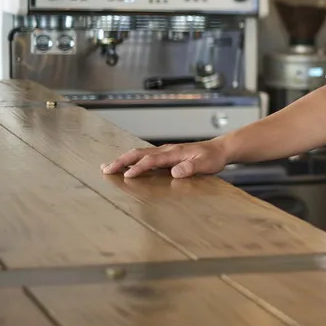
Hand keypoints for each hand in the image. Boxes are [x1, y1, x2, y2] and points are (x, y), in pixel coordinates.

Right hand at [101, 139, 229, 178]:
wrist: (220, 149)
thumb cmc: (213, 158)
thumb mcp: (205, 164)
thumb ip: (191, 167)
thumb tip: (175, 172)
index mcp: (174, 153)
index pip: (152, 160)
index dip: (139, 168)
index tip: (126, 176)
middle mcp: (167, 150)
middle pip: (139, 153)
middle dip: (121, 161)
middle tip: (105, 169)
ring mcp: (165, 151)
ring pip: (139, 153)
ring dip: (123, 159)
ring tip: (107, 167)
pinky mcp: (166, 154)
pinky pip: (145, 156)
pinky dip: (132, 160)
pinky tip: (125, 165)